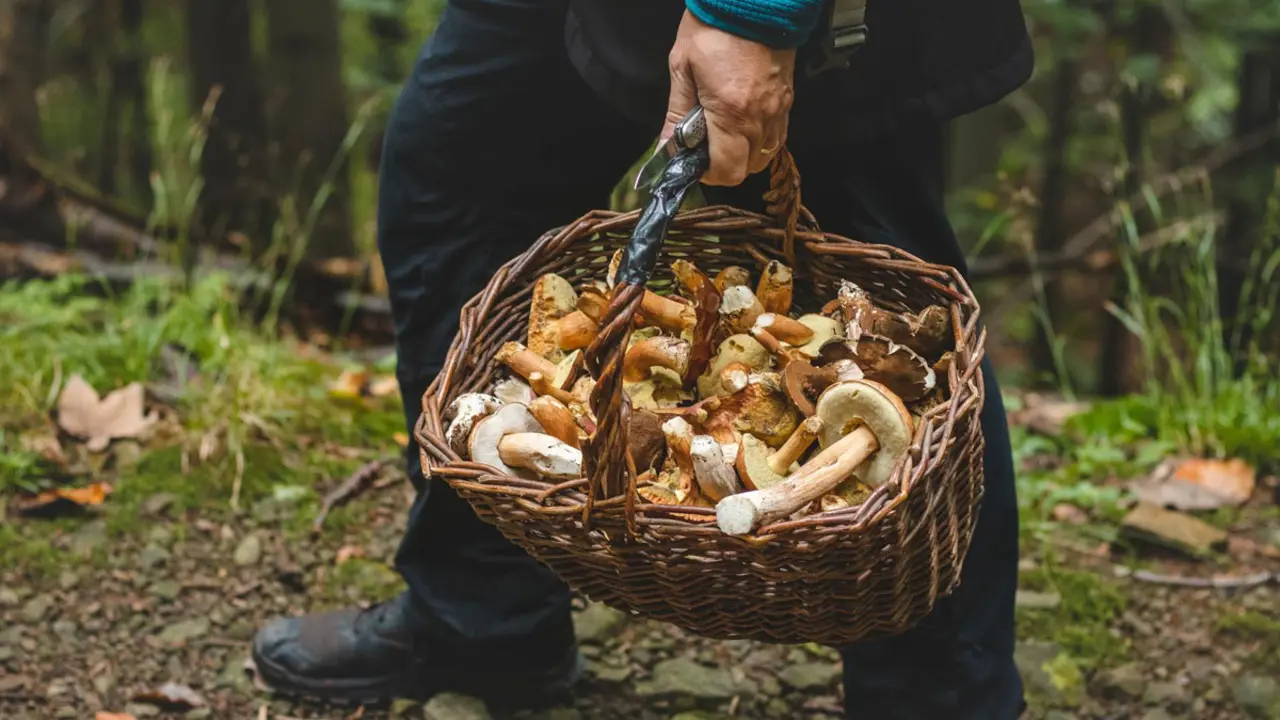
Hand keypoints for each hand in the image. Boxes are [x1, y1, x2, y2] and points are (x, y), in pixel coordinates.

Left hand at [662, 10, 796, 186]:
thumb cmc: (715, 25)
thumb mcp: (683, 67)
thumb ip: (675, 113)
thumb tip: (664, 147)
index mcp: (731, 113)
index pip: (726, 171)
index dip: (707, 174)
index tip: (692, 160)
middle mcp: (760, 118)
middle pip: (747, 170)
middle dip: (723, 166)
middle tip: (704, 146)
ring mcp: (778, 109)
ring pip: (765, 156)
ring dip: (743, 155)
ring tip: (723, 134)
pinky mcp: (788, 99)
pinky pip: (777, 136)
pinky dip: (760, 141)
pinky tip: (743, 124)